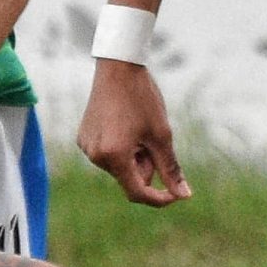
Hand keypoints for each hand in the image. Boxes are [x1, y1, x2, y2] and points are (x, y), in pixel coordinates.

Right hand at [76, 61, 191, 206]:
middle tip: (155, 141)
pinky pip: (108, 154)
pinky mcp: (84, 138)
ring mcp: (87, 147)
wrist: (118, 68)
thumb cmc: (142, 99)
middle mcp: (95, 156)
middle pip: (129, 178)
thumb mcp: (161, 135)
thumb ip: (171, 169)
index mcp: (114, 156)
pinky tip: (126, 125)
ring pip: (119, 167)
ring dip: (134, 157)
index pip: (137, 192)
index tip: (175, 195)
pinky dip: (121, 149)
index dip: (159, 198)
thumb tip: (183, 195)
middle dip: (146, 167)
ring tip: (139, 129)